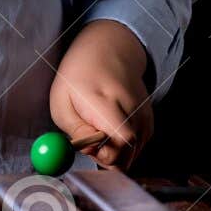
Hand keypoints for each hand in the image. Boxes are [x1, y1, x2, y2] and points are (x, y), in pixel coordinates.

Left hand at [49, 20, 153, 169]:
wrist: (108, 53)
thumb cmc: (80, 78)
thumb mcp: (61, 102)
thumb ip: (76, 132)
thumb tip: (90, 152)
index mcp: (108, 102)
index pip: (120, 143)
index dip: (102, 154)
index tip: (87, 144)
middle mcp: (133, 110)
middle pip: (127, 156)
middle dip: (106, 157)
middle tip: (90, 138)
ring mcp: (144, 117)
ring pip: (131, 156)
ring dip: (113, 152)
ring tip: (99, 128)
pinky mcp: (149, 123)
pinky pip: (136, 149)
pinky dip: (122, 146)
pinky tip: (110, 127)